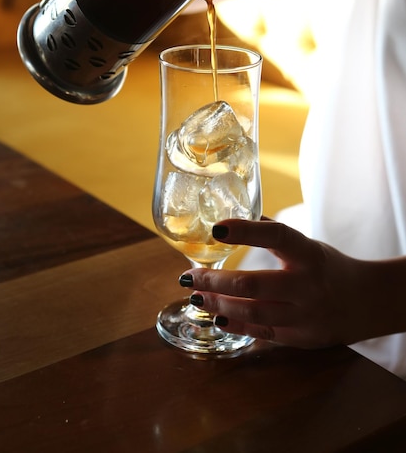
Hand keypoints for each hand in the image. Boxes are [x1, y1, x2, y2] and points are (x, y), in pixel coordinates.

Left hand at [180, 217, 402, 348]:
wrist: (365, 303)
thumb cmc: (330, 268)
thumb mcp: (310, 245)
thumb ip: (278, 235)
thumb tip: (241, 217)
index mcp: (309, 254)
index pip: (277, 236)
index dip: (246, 231)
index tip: (216, 228)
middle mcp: (307, 284)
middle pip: (252, 284)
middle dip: (214, 280)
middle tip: (190, 275)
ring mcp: (305, 315)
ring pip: (252, 312)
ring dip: (218, 304)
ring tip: (197, 295)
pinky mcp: (301, 338)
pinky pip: (261, 333)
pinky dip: (235, 324)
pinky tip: (217, 315)